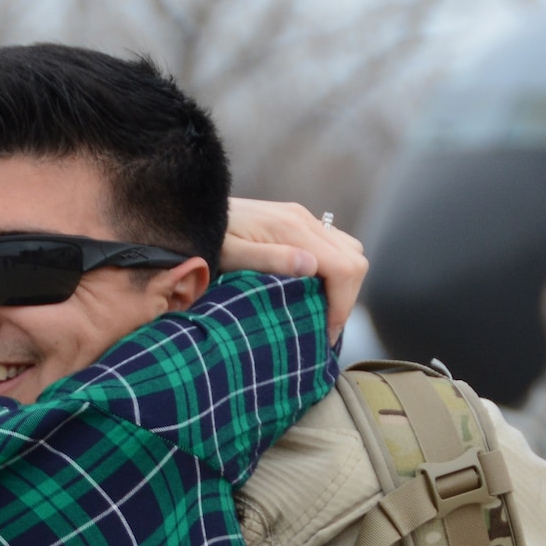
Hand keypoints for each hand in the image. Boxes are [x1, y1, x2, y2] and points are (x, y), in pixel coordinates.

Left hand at [220, 199, 368, 340]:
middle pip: (354, 260)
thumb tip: (310, 267)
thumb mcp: (231, 255)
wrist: (191, 211)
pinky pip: (335, 247)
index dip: (343, 305)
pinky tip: (314, 290)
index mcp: (292, 229)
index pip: (344, 268)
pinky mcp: (297, 222)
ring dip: (344, 284)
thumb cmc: (208, 239)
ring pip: (350, 252)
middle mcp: (304, 220)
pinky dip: (336, 272)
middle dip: (347, 298)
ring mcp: (303, 219)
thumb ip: (269, 259)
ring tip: (322, 311)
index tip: (326, 334)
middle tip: (326, 329)